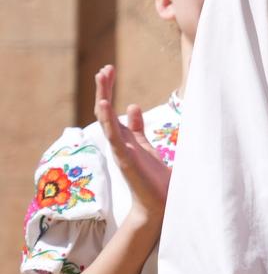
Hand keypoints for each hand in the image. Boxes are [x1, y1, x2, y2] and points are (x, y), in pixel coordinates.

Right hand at [92, 65, 169, 224]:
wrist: (159, 205)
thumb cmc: (154, 178)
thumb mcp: (148, 147)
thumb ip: (138, 129)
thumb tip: (132, 106)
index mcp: (125, 139)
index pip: (112, 110)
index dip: (108, 90)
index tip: (108, 70)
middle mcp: (119, 143)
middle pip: (106, 111)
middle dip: (104, 89)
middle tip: (104, 68)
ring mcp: (121, 151)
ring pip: (106, 120)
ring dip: (104, 98)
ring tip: (102, 77)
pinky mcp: (126, 159)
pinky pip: (115, 137)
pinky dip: (108, 120)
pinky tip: (106, 103)